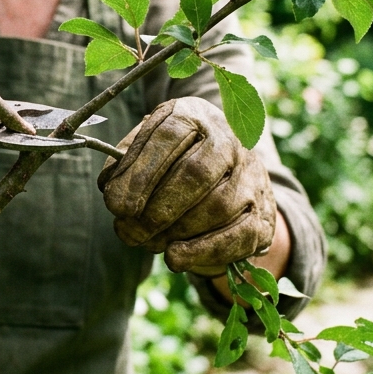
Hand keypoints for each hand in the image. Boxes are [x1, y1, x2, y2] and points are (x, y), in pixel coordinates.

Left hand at [98, 97, 275, 276]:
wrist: (230, 177)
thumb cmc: (176, 161)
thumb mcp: (149, 148)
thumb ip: (126, 163)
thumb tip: (110, 188)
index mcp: (195, 115)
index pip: (169, 137)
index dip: (140, 173)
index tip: (116, 205)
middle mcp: (230, 139)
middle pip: (195, 174)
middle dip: (156, 209)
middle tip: (128, 231)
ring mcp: (252, 175)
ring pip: (217, 206)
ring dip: (176, 231)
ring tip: (147, 242)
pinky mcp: (262, 213)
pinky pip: (237, 234)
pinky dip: (202, 250)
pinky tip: (175, 258)